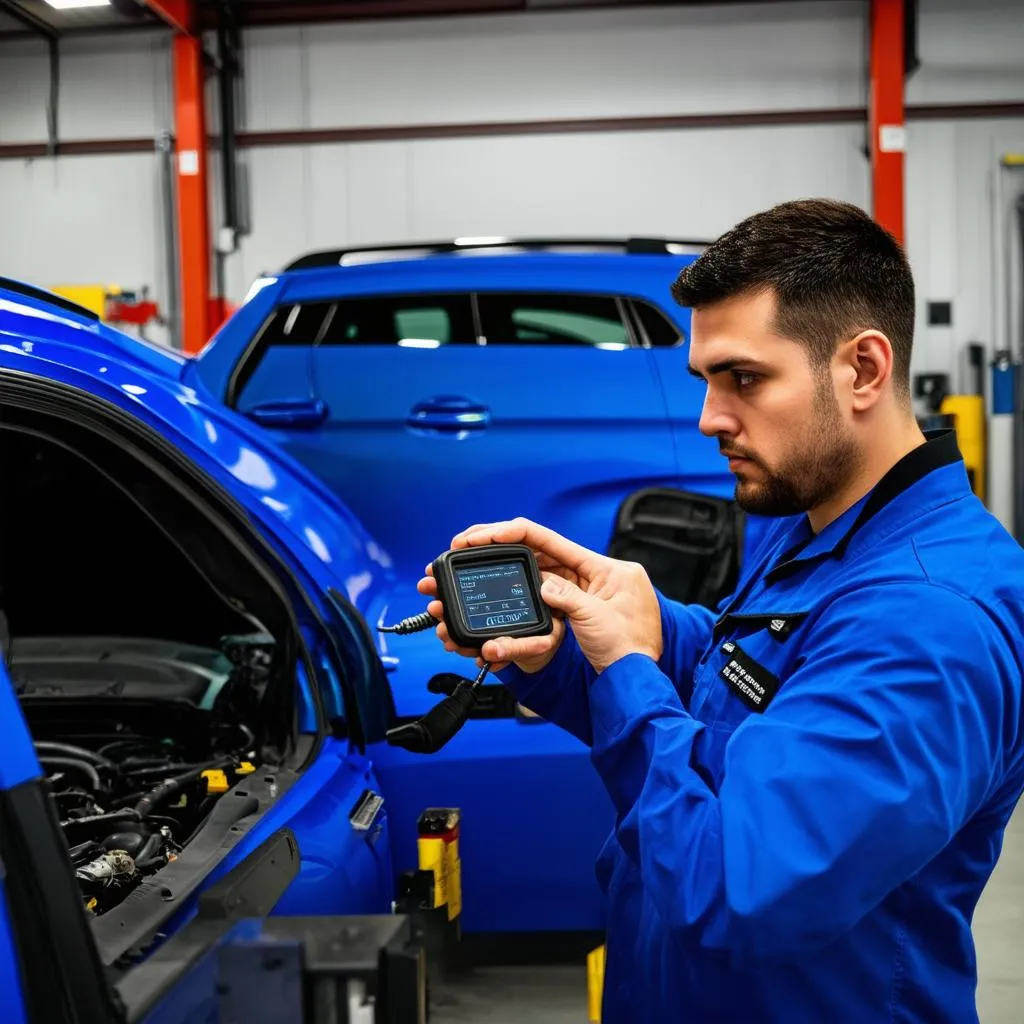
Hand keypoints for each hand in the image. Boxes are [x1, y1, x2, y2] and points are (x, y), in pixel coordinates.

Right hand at [416, 517, 662, 674]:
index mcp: (608, 569)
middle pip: (546, 552)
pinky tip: (507, 581)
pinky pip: (550, 590)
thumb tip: (544, 585)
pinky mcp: (582, 606)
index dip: (518, 534)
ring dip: (516, 566)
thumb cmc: (631, 651)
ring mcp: (589, 590)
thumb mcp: (596, 620)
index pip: (555, 541)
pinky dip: (528, 587)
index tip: (489, 534)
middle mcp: (599, 574)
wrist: (636, 680)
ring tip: (483, 559)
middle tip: (475, 545)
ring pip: (544, 571)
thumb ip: (567, 597)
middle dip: (510, 548)